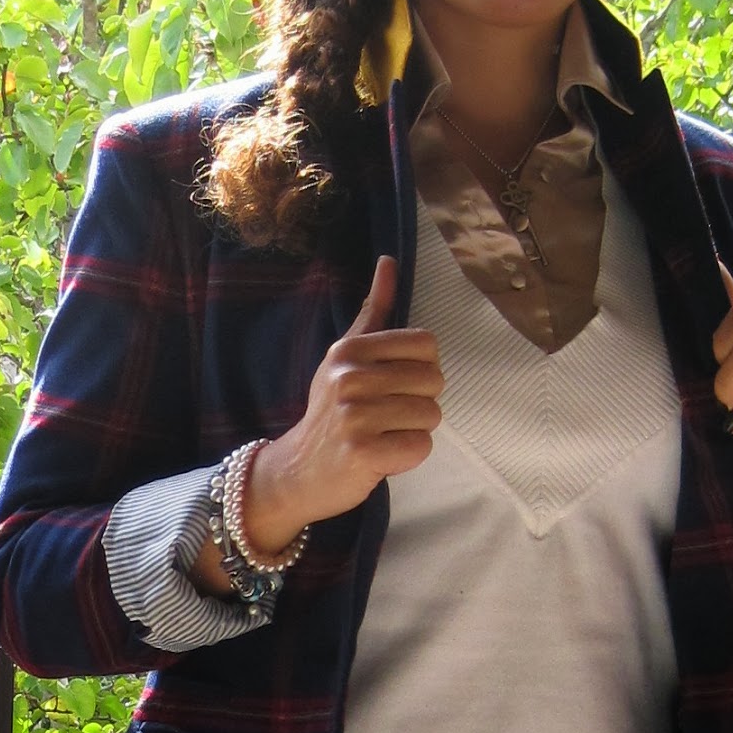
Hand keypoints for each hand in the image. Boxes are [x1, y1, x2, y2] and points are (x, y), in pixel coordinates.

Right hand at [241, 255, 443, 553]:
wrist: (298, 472)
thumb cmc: (331, 411)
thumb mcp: (344, 356)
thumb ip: (373, 310)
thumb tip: (389, 260)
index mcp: (349, 349)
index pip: (427, 344)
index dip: (422, 368)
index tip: (395, 385)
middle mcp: (348, 378)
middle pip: (434, 380)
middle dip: (421, 402)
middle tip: (388, 416)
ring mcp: (353, 416)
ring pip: (431, 415)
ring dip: (415, 431)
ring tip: (384, 435)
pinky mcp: (363, 453)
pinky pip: (421, 446)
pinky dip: (409, 457)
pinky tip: (383, 456)